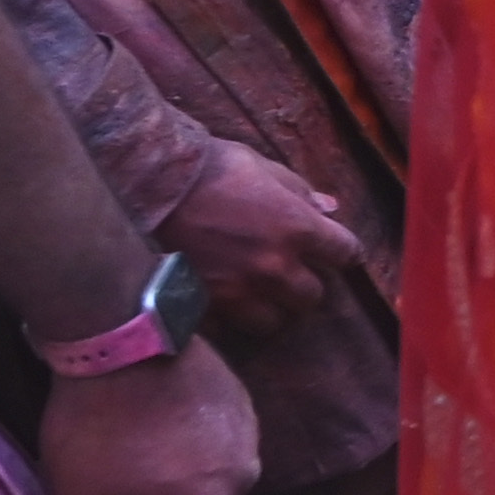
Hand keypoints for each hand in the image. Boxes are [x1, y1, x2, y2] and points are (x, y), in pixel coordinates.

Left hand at [37, 336, 256, 494]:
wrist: (121, 335)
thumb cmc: (99, 431)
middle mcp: (243, 478)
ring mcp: (247, 432)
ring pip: (218, 477)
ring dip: (187, 478)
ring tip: (144, 455)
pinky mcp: (239, 396)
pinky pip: (219, 439)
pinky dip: (194, 442)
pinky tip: (160, 422)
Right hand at [159, 141, 365, 336]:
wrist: (149, 185)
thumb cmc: (210, 167)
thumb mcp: (263, 167)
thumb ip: (300, 192)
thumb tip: (329, 208)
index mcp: (298, 229)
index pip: (345, 253)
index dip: (344, 252)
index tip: (337, 252)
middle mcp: (275, 268)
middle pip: (312, 297)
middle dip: (307, 284)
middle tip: (293, 272)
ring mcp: (240, 292)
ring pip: (274, 321)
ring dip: (272, 307)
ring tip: (260, 292)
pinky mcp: (207, 306)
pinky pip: (229, 326)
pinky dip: (230, 317)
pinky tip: (223, 299)